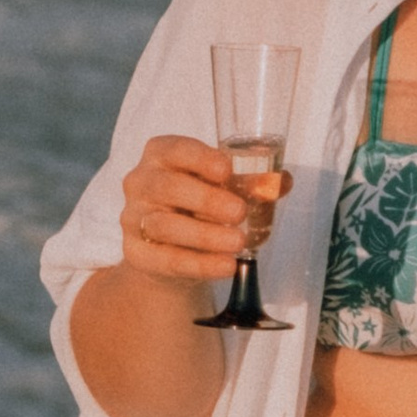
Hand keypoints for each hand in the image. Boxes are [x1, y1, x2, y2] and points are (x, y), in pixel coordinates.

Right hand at [120, 135, 291, 287]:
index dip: (200, 159)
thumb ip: (253, 183)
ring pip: (165, 225)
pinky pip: (167, 259)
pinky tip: (226, 266)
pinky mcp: (136, 253)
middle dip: (206, 200)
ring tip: (238, 243)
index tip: (226, 170)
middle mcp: (141, 182)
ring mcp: (133, 218)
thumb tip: (283, 181)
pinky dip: (200, 264)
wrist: (171, 250)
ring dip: (205, 235)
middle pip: (167, 187)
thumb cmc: (198, 206)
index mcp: (161, 155)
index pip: (174, 149)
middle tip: (239, 212)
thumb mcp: (223, 188)